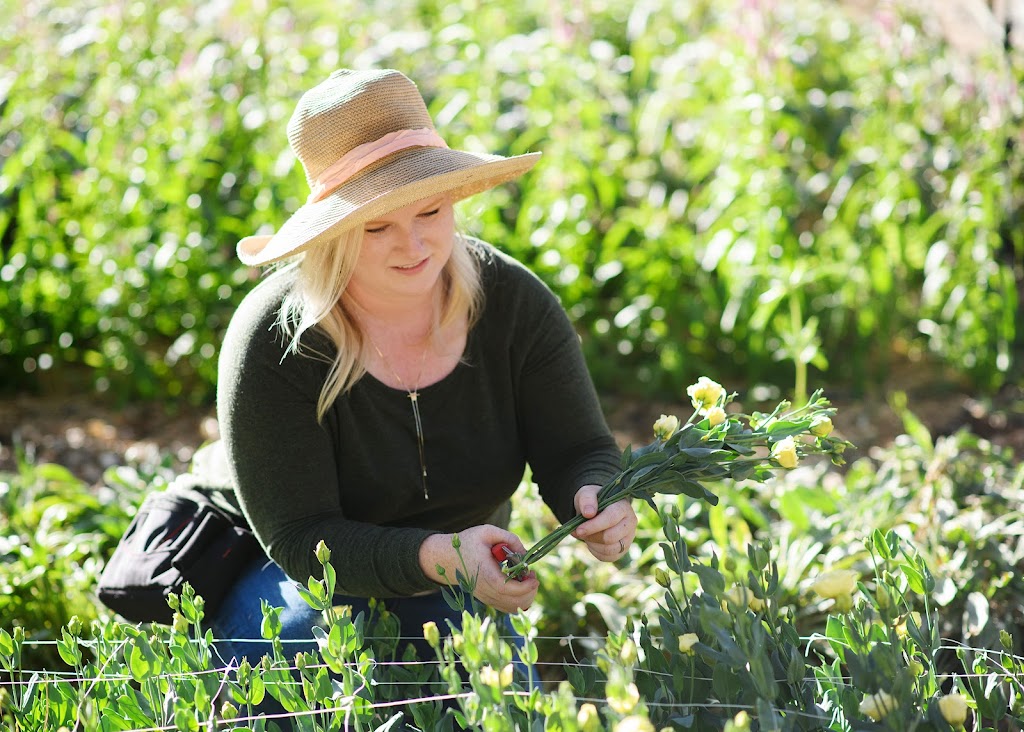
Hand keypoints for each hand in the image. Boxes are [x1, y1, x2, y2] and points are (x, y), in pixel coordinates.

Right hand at [419, 525, 537, 613]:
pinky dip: (518, 600)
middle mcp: (485, 590)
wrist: (446, 557)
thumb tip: (525, 553)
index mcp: (485, 574)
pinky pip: (506, 607)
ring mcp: (485, 597)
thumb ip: (509, 538)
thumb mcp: (488, 532)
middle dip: (530, 591)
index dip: (525, 586)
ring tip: (527, 579)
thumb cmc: (467, 542)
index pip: (507, 589)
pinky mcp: (486, 599)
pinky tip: (519, 585)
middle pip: (513, 603)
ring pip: (511, 608)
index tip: (534, 576)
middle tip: (532, 576)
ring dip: (526, 596)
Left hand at [571, 484, 637, 561]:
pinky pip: (608, 557)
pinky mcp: (623, 549)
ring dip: (593, 544)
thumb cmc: (593, 501)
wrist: (596, 509)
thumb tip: (589, 513)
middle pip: (610, 537)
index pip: (611, 519)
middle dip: (591, 536)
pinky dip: (596, 551)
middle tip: (579, 531)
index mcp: (624, 507)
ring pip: (609, 549)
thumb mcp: (587, 494)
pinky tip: (592, 541)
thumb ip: (587, 499)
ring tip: (586, 535)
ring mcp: (629, 538)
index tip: (578, 529)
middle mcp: (630, 523)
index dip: (594, 526)